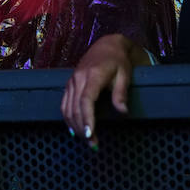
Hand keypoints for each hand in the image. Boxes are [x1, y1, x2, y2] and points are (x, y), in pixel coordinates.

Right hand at [61, 34, 145, 149]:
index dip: (87, 118)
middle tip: (93, 144)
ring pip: (67, 108)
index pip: (86, 100)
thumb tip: (123, 111)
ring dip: (75, 126)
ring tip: (86, 140)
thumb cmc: (118, 61)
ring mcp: (72, 81)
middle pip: (75, 108)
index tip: (90, 134)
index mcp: (93, 75)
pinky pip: (64, 104)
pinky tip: (74, 129)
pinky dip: (68, 118)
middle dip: (82, 128)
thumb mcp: (125, 75)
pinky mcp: (69, 84)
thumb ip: (121, 93)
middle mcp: (79, 78)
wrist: (107, 45)